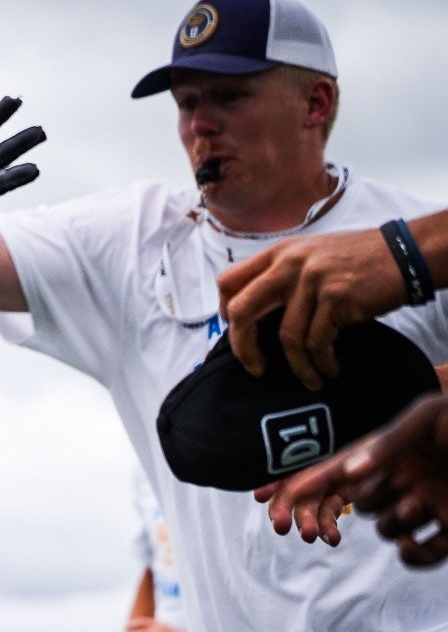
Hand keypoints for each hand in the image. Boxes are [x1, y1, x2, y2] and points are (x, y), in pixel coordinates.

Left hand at [219, 228, 405, 389]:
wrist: (405, 252)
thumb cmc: (358, 260)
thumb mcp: (311, 254)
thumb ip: (281, 276)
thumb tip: (253, 314)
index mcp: (278, 252)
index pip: (228, 281)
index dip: (225, 311)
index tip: (236, 331)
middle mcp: (289, 263)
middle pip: (242, 310)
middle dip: (242, 347)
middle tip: (255, 368)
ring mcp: (313, 280)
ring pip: (286, 337)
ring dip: (297, 367)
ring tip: (310, 379)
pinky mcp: (336, 298)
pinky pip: (316, 343)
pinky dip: (321, 363)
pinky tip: (330, 369)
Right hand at [265, 394, 447, 566]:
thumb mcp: (427, 417)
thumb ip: (388, 441)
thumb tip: (349, 472)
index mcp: (388, 452)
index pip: (330, 470)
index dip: (295, 485)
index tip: (262, 499)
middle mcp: (401, 478)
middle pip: (343, 502)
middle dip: (316, 517)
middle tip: (304, 534)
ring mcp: (425, 504)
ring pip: (386, 526)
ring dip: (397, 520)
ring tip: (423, 502)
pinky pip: (422, 553)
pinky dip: (417, 556)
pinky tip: (414, 544)